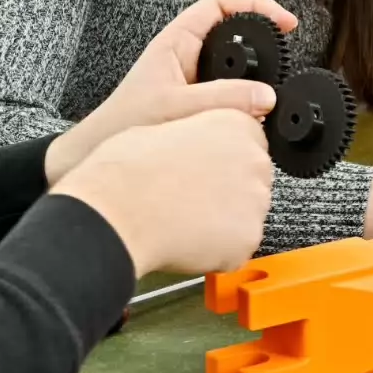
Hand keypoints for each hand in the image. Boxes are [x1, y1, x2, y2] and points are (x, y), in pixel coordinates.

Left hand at [43, 0, 297, 183]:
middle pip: (233, 32)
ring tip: (274, 83)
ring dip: (255, 74)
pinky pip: (227, 91)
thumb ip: (222, 99)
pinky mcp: (194, 101)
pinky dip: (245, 98)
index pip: (222, 4)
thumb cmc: (123, 123)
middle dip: (262, 38)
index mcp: (177, 40)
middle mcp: (185, 54)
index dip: (256, 6)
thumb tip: (265, 97)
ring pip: (233, 65)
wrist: (99, 152)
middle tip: (287, 48)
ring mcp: (191, 78)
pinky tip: (254, 112)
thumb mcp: (177, 106)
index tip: (284, 22)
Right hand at [55, 109, 273, 280]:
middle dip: (228, 188)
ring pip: (247, 213)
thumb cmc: (126, 168)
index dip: (222, 158)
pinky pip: (238, 246)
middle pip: (252, 177)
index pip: (249, 139)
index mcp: (233, 124)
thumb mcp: (162, 124)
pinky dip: (219, 249)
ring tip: (185, 220)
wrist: (117, 211)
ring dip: (224, 219)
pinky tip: (188, 241)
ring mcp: (255, 201)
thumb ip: (195, 134)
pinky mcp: (248, 238)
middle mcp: (253, 159)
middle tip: (192, 197)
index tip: (205, 169)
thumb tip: (195, 146)